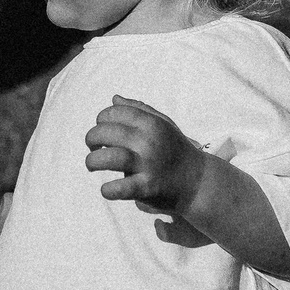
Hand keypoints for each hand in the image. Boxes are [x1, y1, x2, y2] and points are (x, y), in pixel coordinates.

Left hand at [85, 94, 202, 214]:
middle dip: (91, 139)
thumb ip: (139, 110)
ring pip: (108, 158)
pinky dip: (108, 190)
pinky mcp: (147, 187)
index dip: (101, 119)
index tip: (102, 131)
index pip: (114, 112)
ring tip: (93, 165)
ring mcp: (148, 165)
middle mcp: (148, 141)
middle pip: (105, 132)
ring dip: (92, 161)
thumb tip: (114, 99)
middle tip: (93, 148)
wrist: (198, 181)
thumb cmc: (176, 150)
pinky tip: (107, 189)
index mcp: (151, 123)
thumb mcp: (163, 124)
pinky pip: (120, 188)